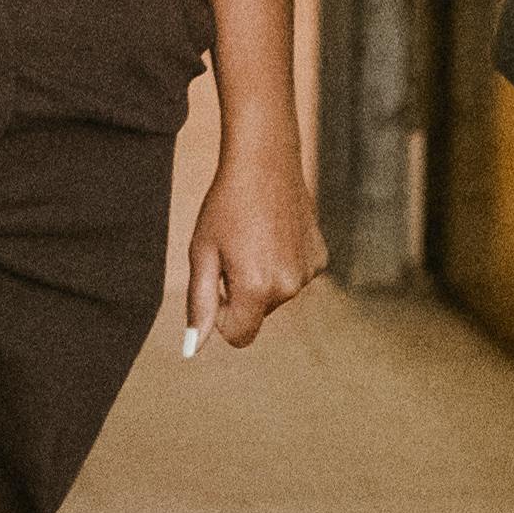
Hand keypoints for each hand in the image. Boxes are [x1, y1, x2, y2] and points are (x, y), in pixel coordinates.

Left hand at [183, 147, 322, 352]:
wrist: (264, 161)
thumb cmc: (224, 206)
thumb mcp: (202, 254)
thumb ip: (200, 305)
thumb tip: (193, 351)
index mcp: (256, 288)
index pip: (238, 336)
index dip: (221, 316)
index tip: (217, 284)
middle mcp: (289, 287)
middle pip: (257, 314)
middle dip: (241, 293)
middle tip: (233, 250)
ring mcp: (309, 272)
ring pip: (276, 295)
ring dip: (262, 277)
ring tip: (253, 237)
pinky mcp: (320, 257)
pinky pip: (295, 275)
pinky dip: (282, 262)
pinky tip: (275, 231)